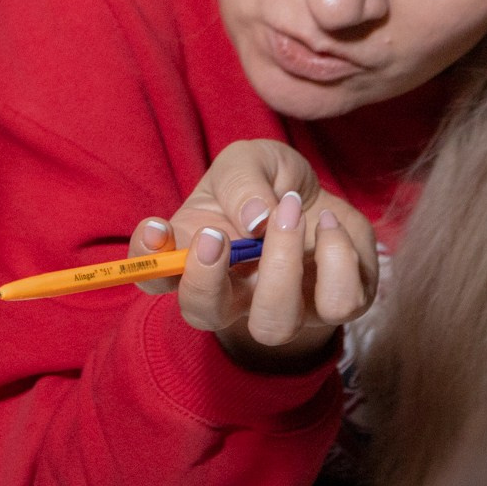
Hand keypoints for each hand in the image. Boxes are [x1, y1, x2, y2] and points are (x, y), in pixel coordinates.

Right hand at [129, 140, 377, 368]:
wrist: (320, 193)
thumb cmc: (268, 181)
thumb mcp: (247, 161)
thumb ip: (242, 183)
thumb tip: (256, 219)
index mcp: (196, 257)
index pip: (155, 276)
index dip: (147, 262)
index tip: (158, 228)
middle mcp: (232, 293)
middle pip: (203, 314)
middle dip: (205, 280)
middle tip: (216, 235)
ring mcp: (282, 306)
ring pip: (272, 325)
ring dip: (279, 267)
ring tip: (288, 210)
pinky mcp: (333, 305)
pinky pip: (339, 304)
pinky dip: (337, 257)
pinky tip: (327, 221)